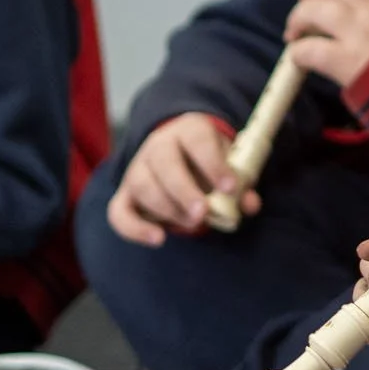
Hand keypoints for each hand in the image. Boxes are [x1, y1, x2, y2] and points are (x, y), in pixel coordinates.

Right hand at [109, 112, 257, 244]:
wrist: (183, 156)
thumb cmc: (211, 163)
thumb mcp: (230, 166)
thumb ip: (242, 184)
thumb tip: (250, 204)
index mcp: (189, 131)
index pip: (197, 140)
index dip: (213, 163)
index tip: (230, 188)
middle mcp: (158, 145)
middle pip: (164, 162)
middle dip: (184, 190)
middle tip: (203, 213)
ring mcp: (138, 169)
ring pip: (143, 186)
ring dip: (168, 209)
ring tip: (193, 224)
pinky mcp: (125, 195)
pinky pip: (119, 212)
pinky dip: (135, 228)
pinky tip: (159, 239)